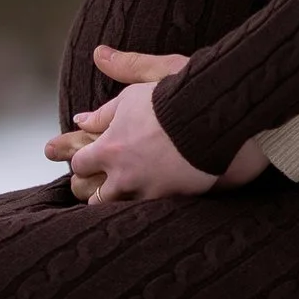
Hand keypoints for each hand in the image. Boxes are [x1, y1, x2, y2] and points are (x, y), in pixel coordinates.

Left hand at [47, 49, 272, 202]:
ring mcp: (149, 191)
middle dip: (96, 192)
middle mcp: (125, 174)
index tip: (88, 160)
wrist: (218, 115)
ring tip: (131, 192)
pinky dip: (151, 206)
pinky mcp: (175, 200)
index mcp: (111, 147)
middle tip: (104, 185)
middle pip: (94, 198)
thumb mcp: (140, 87)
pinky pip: (153, 211)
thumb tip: (81, 113)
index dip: (83, 162)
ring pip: (122, 210)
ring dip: (122, 201)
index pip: (80, 164)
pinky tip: (157, 197)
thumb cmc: (180, 95)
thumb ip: (106, 105)